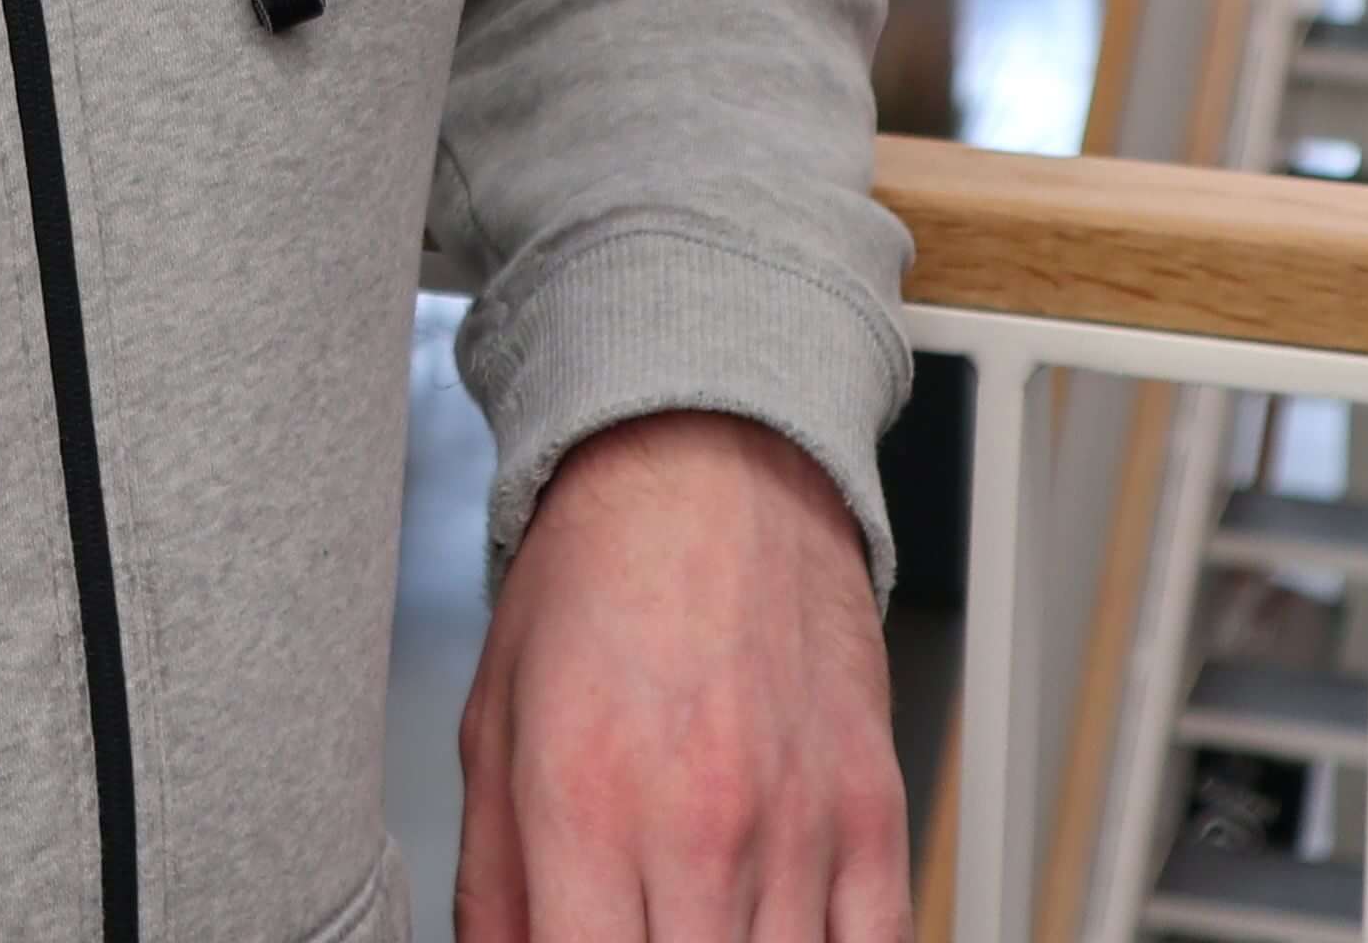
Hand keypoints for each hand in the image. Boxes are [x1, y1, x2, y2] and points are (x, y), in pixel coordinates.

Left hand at [458, 411, 903, 941]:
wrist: (707, 471)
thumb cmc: (594, 588)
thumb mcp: (492, 733)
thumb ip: (492, 890)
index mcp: (585, 811)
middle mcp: (699, 829)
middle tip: (637, 928)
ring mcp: (799, 828)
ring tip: (696, 921)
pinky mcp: (876, 816)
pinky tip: (782, 934)